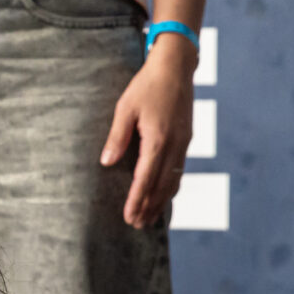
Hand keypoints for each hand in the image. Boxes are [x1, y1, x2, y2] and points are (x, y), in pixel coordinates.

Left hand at [101, 35, 196, 227]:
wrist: (176, 67)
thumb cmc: (147, 85)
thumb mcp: (125, 109)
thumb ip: (117, 137)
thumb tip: (107, 163)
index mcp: (158, 140)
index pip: (145, 179)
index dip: (137, 200)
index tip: (129, 217)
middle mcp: (175, 146)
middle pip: (162, 186)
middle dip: (149, 207)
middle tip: (137, 225)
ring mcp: (184, 144)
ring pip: (174, 180)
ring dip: (161, 201)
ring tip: (150, 218)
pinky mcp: (187, 140)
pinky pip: (180, 170)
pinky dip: (171, 187)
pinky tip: (164, 194)